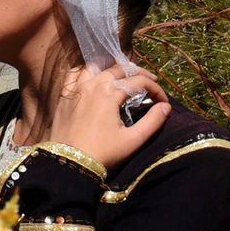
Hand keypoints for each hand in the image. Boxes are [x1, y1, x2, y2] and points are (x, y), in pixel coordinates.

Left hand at [46, 64, 169, 171]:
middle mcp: (91, 85)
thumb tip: (166, 107)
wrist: (69, 163)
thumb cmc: (104, 153)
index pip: (138, 82)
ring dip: (112, 69)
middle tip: (149, 83)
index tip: (163, 102)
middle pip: (118, 69)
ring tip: (124, 78)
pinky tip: (94, 78)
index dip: (155, 89)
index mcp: (109, 94)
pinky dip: (86, 71)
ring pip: (94, 67)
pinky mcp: (63, 96)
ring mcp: (75, 89)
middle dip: (137, 73)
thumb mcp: (133, 140)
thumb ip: (153, 121)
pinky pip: (73, 74)